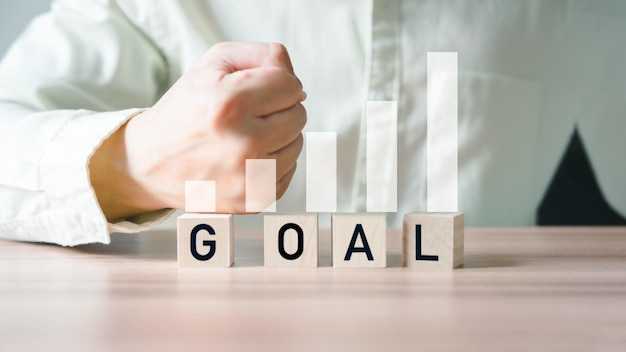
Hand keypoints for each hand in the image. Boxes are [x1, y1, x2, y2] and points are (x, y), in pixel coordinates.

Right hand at [89, 42, 306, 219]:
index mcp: (229, 103)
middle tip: (247, 113)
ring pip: (297, 144)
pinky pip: (288, 171)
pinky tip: (245, 157)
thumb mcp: (213, 65)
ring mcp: (250, 177)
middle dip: (278, 108)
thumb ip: (261, 56)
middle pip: (298, 115)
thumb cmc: (184, 110)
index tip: (258, 89)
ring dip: (278, 136)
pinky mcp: (254, 200)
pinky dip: (273, 162)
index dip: (276, 82)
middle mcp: (243, 143)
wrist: (149, 163)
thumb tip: (296, 80)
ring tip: (244, 135)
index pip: (290, 85)